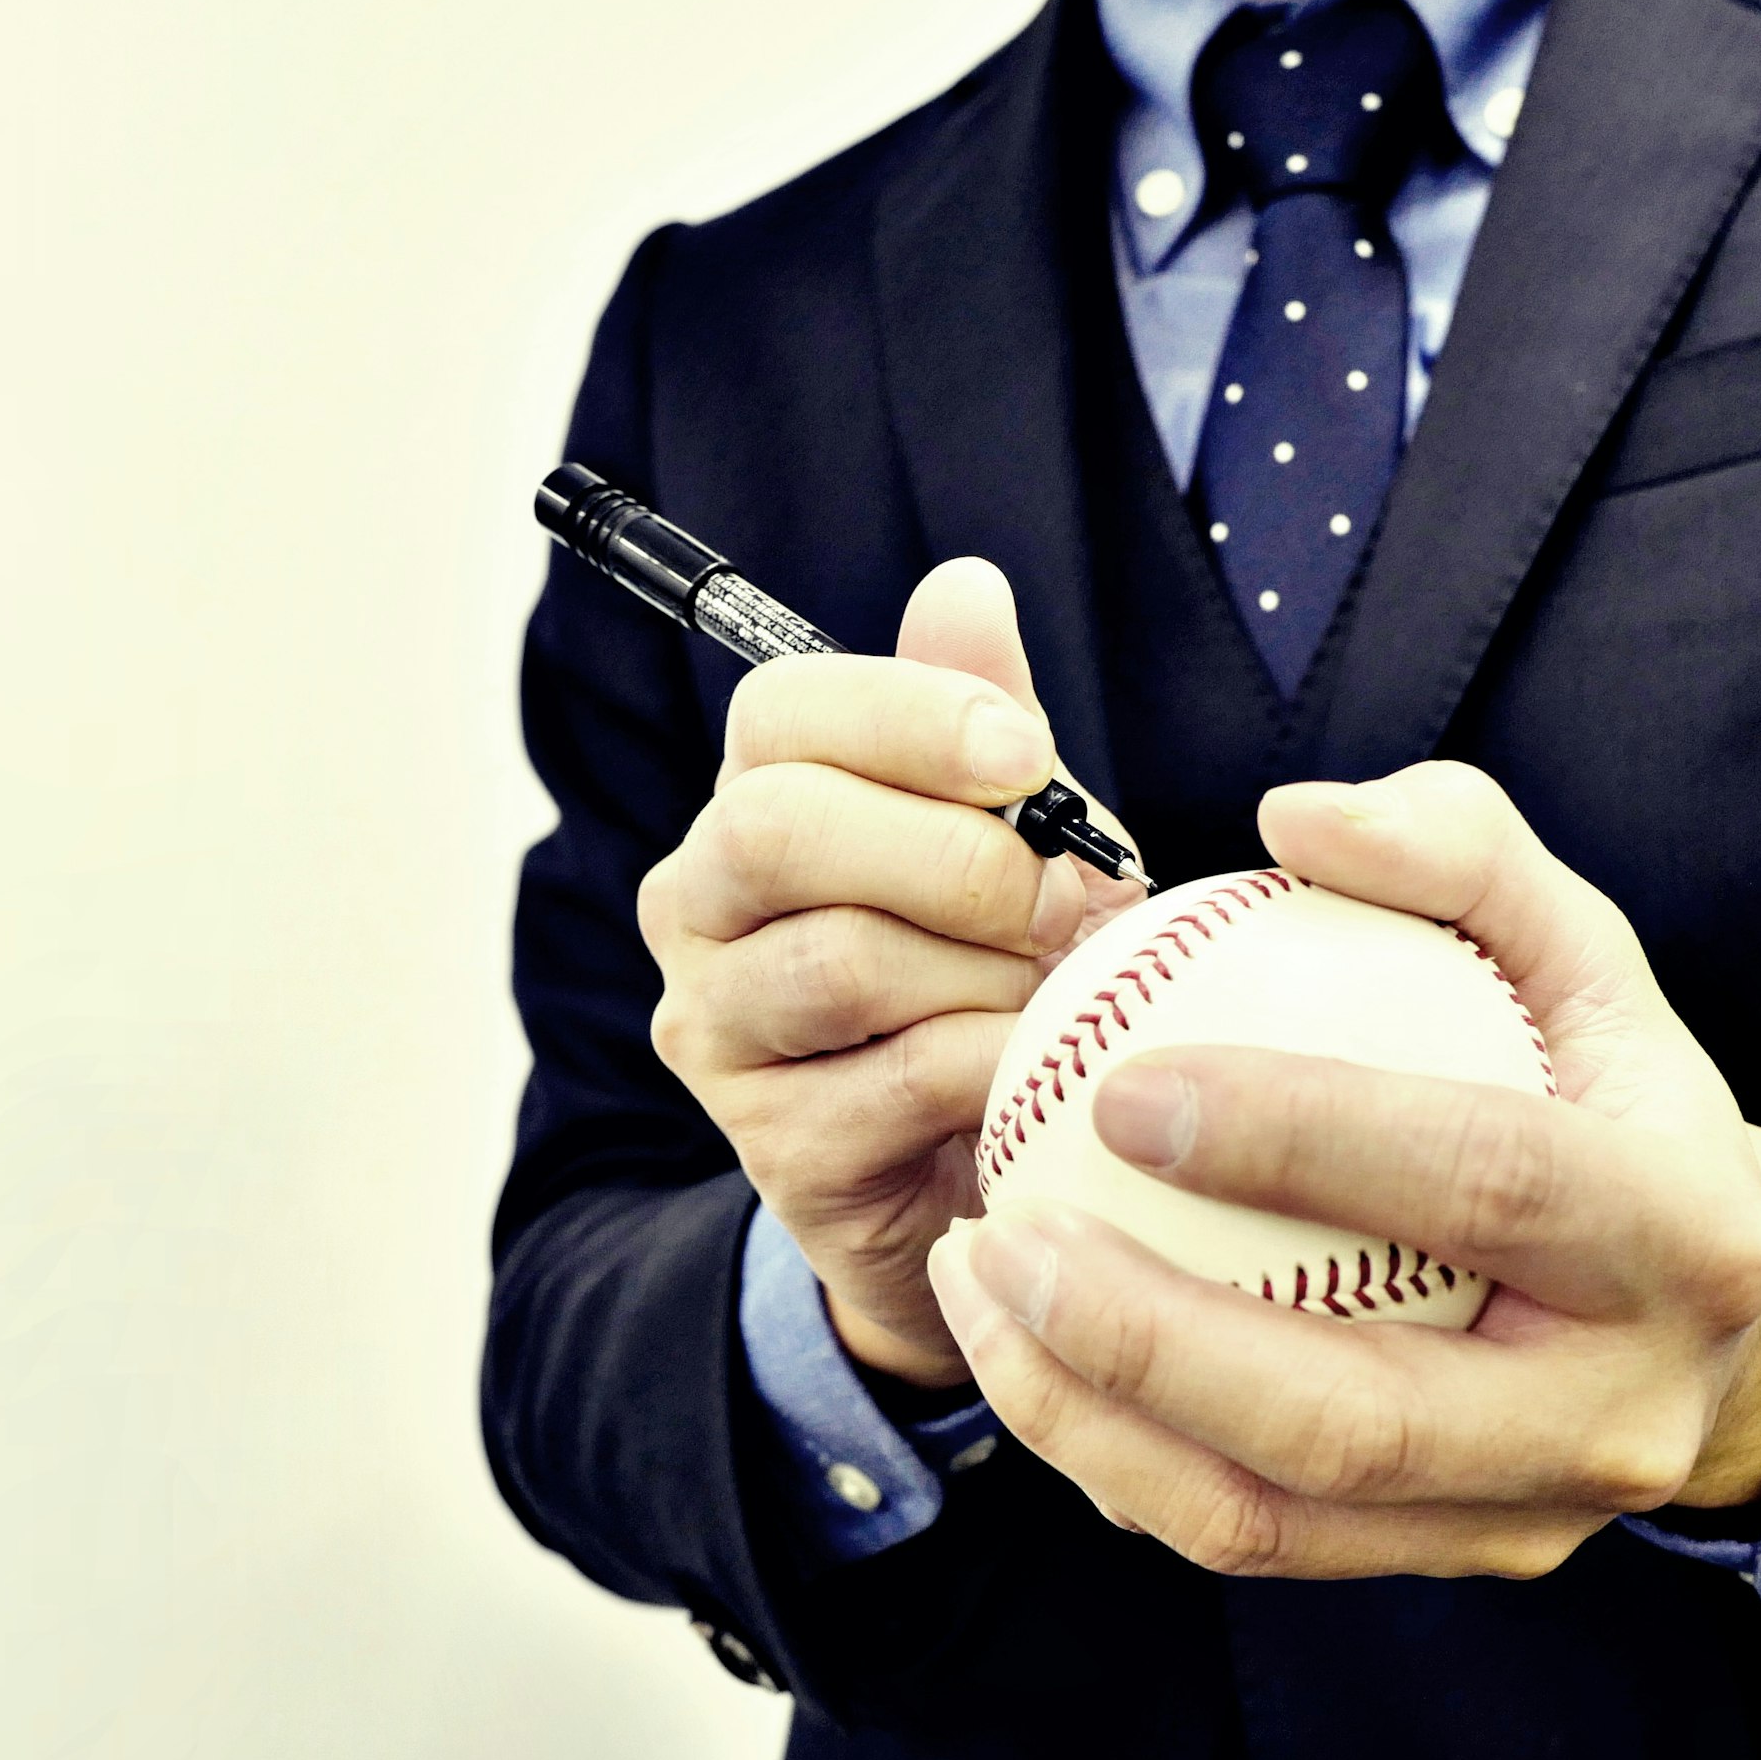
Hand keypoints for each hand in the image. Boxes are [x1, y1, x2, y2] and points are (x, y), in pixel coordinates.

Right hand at [638, 558, 1144, 1388]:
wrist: (982, 1173)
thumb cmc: (990, 978)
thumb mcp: (1007, 839)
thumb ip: (982, 723)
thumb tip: (966, 586)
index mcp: (750, 804)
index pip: (781, 713)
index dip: (910, 715)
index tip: (1027, 756)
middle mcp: (698, 908)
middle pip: (780, 829)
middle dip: (952, 854)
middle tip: (1062, 899)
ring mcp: (719, 1032)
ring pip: (840, 962)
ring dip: (987, 971)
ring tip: (1060, 991)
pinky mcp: (776, 1148)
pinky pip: (902, 1079)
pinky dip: (1002, 1063)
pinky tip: (1047, 1067)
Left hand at [925, 760, 1760, 1576]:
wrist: (1709, 1307)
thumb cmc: (1605, 1085)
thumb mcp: (1575, 946)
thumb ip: (1454, 849)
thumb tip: (1294, 815)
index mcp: (1679, 1234)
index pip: (1482, 1185)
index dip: (1298, 1139)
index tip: (1120, 1087)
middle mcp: (1617, 1411)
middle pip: (1353, 1415)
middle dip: (1145, 1339)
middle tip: (1002, 1229)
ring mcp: (1526, 1518)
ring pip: (1271, 1517)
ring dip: (1088, 1418)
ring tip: (975, 1281)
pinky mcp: (1447, 1564)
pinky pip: (1246, 1537)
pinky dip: (1112, 1453)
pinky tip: (1022, 1345)